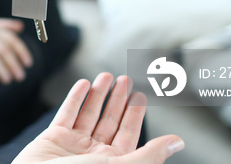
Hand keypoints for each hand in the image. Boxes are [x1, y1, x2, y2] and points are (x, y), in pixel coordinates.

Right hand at [13, 73, 184, 163]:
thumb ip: (149, 153)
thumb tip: (178, 143)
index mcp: (113, 163)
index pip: (128, 134)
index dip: (135, 114)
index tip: (141, 95)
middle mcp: (93, 155)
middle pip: (109, 121)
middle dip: (118, 99)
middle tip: (125, 79)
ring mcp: (72, 146)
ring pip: (89, 115)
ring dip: (98, 95)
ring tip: (105, 76)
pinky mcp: (52, 139)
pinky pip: (66, 114)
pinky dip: (75, 98)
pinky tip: (83, 84)